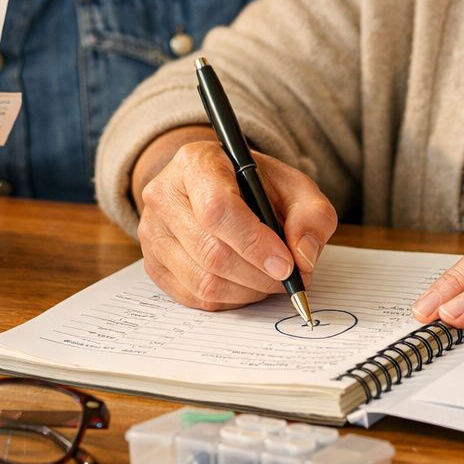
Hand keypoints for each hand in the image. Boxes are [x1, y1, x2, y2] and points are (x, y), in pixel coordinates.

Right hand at [136, 139, 337, 309]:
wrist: (215, 187)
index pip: (217, 209)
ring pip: (202, 281)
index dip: (254, 243)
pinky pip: (194, 297)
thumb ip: (311, 215)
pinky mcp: (153, 263)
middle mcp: (164, 194)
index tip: (286, 264)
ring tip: (270, 280)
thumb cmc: (254, 186)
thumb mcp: (293, 186)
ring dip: (247, 291)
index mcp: (196, 162)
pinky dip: (229, 300)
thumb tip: (303, 258)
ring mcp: (152, 231)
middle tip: (289, 278)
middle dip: (259, 275)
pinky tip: (247, 284)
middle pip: (210, 252)